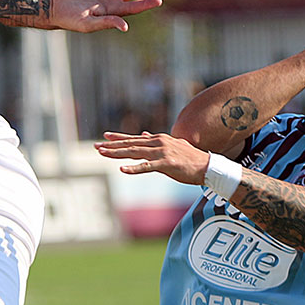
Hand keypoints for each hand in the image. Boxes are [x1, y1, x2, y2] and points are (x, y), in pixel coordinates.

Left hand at [95, 130, 210, 184]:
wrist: (207, 166)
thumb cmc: (190, 159)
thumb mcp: (172, 146)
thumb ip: (156, 141)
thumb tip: (145, 134)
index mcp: (158, 139)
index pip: (134, 138)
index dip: (118, 137)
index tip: (104, 137)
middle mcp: (158, 143)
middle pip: (130, 144)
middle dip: (112, 146)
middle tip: (96, 147)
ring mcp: (162, 153)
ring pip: (135, 153)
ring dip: (117, 154)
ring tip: (103, 154)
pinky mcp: (166, 164)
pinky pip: (146, 167)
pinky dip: (134, 168)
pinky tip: (122, 170)